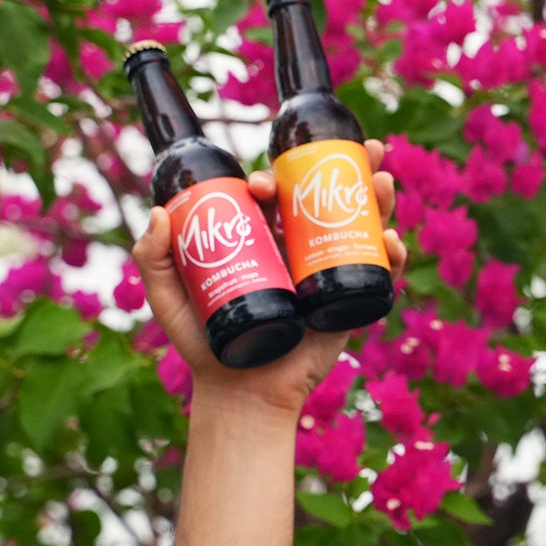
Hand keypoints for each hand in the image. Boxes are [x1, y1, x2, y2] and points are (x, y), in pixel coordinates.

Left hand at [133, 138, 406, 415]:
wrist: (238, 393)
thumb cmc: (201, 345)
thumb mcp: (169, 299)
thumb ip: (154, 259)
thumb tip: (158, 212)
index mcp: (264, 239)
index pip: (277, 196)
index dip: (276, 178)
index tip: (263, 186)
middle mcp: (300, 250)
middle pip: (331, 198)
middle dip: (353, 168)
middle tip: (365, 152)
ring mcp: (327, 273)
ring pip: (361, 227)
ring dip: (381, 201)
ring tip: (384, 182)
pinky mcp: (347, 303)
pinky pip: (377, 275)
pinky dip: (391, 255)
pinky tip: (391, 241)